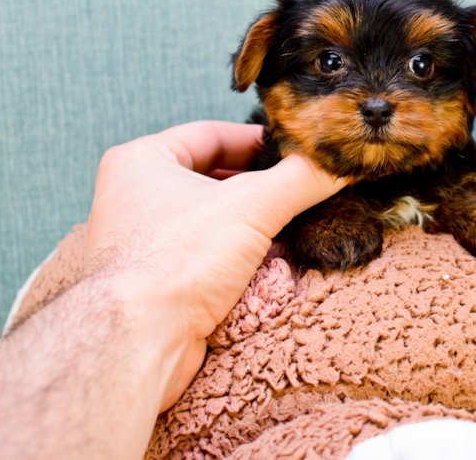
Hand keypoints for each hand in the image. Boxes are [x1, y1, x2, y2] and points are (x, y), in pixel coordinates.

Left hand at [83, 121, 346, 408]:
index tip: (299, 151)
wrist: (138, 342)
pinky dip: (239, 255)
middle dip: (260, 185)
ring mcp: (144, 241)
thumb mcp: (252, 206)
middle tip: (300, 187)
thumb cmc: (175, 262)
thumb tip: (340, 162)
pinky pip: (206, 254)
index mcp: (142, 161)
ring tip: (292, 223)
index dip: (261, 140)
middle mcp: (135, 197)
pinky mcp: (157, 281)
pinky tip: (269, 263)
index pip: (213, 133)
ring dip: (252, 222)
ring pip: (212, 218)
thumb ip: (301, 178)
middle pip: (214, 176)